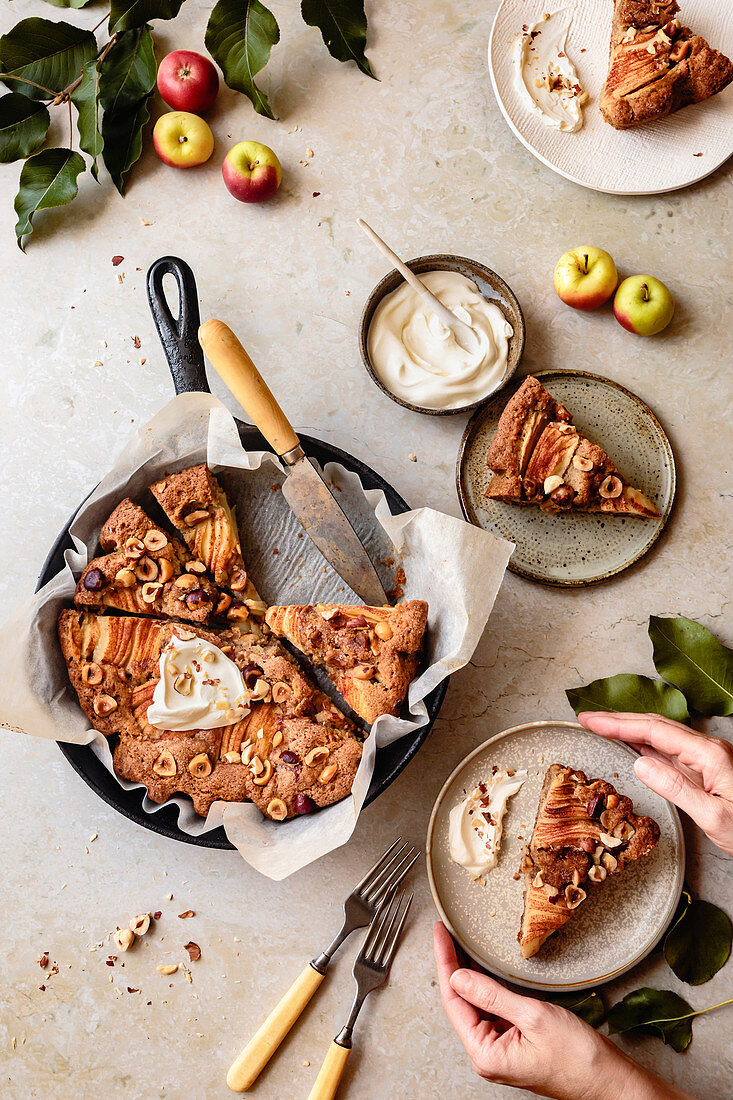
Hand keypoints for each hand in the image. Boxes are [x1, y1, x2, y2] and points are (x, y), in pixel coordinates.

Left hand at [433, 922, 693, 1099]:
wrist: (609, 1081)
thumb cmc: (578, 1058)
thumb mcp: (533, 1016)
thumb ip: (492, 995)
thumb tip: (459, 976)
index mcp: (486, 1053)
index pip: (454, 1000)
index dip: (445, 962)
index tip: (440, 934)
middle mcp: (489, 1054)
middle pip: (461, 1002)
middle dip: (453, 966)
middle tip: (447, 933)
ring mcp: (502, 1050)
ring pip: (477, 1005)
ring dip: (470, 975)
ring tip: (460, 943)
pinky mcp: (516, 1043)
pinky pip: (494, 1011)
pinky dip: (488, 987)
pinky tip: (486, 968)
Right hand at [579, 712, 732, 856]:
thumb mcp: (713, 817)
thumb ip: (675, 788)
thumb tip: (639, 763)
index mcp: (708, 755)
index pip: (654, 730)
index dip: (618, 723)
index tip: (590, 721)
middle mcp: (707, 750)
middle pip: (656, 725)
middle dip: (619, 720)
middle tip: (587, 719)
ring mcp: (708, 759)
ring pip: (662, 734)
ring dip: (630, 728)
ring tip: (602, 728)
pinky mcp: (707, 770)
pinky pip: (670, 750)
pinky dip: (645, 743)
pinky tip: (633, 747)